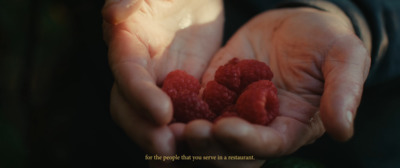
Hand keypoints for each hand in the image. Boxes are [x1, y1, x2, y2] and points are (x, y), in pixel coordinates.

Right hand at [102, 0, 223, 155]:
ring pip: (155, 121)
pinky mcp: (186, 92)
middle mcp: (140, 73)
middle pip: (131, 109)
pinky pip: (185, 116)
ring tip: (187, 155)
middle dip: (146, 131)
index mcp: (127, 47)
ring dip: (168, 139)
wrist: (193, 0)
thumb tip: (115, 13)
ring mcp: (162, 85)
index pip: (126, 76)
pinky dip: (191, 132)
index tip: (162, 113)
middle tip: (169, 149)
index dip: (139, 96)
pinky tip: (208, 146)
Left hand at [184, 7, 370, 164]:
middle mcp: (259, 126)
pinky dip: (180, 111)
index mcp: (290, 127)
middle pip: (232, 150)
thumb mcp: (345, 58)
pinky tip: (163, 107)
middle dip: (210, 146)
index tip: (224, 128)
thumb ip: (344, 91)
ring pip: (208, 134)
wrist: (296, 24)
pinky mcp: (215, 91)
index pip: (268, 146)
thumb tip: (343, 129)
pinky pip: (195, 106)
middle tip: (188, 132)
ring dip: (189, 137)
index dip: (247, 142)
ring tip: (168, 127)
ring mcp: (234, 110)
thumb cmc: (325, 42)